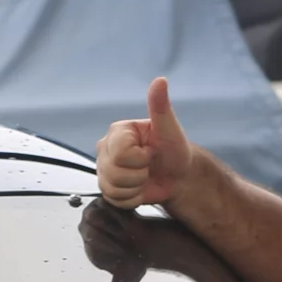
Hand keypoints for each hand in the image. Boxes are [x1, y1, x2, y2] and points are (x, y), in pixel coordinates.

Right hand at [96, 75, 193, 208]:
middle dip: (138, 175)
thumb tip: (160, 81)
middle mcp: (106, 148)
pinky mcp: (107, 187)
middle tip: (149, 166)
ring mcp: (104, 168)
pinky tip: (139, 188)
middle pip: (112, 172)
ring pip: (112, 187)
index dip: (140, 158)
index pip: (120, 153)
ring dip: (135, 187)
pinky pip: (114, 200)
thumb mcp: (170, 129)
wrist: (178, 176)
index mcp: (118, 131)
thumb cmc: (175, 151)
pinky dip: (131, 199)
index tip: (151, 152)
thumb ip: (161, 106)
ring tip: (145, 177)